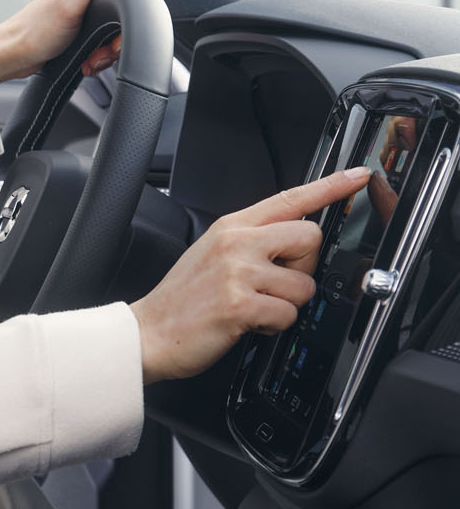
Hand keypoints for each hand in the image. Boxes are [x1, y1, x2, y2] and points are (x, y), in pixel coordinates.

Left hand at [0, 0, 129, 87]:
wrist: (13, 56)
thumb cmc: (36, 31)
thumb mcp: (71, 2)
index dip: (123, 20)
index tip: (112, 38)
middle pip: (117, 19)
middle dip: (112, 43)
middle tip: (98, 54)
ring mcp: (80, 15)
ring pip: (109, 36)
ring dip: (104, 54)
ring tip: (90, 60)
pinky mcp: (77, 32)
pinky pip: (98, 46)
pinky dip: (96, 57)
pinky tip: (86, 62)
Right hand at [130, 166, 369, 383]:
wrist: (149, 332)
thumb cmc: (182, 299)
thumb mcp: (212, 253)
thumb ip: (251, 241)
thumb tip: (294, 244)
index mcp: (231, 226)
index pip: (290, 198)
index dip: (331, 187)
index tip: (358, 175)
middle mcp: (236, 243)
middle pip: (310, 237)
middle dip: (304, 266)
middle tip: (274, 283)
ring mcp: (238, 272)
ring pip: (305, 284)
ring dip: (288, 303)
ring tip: (256, 306)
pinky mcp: (242, 304)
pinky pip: (289, 314)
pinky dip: (275, 325)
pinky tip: (250, 322)